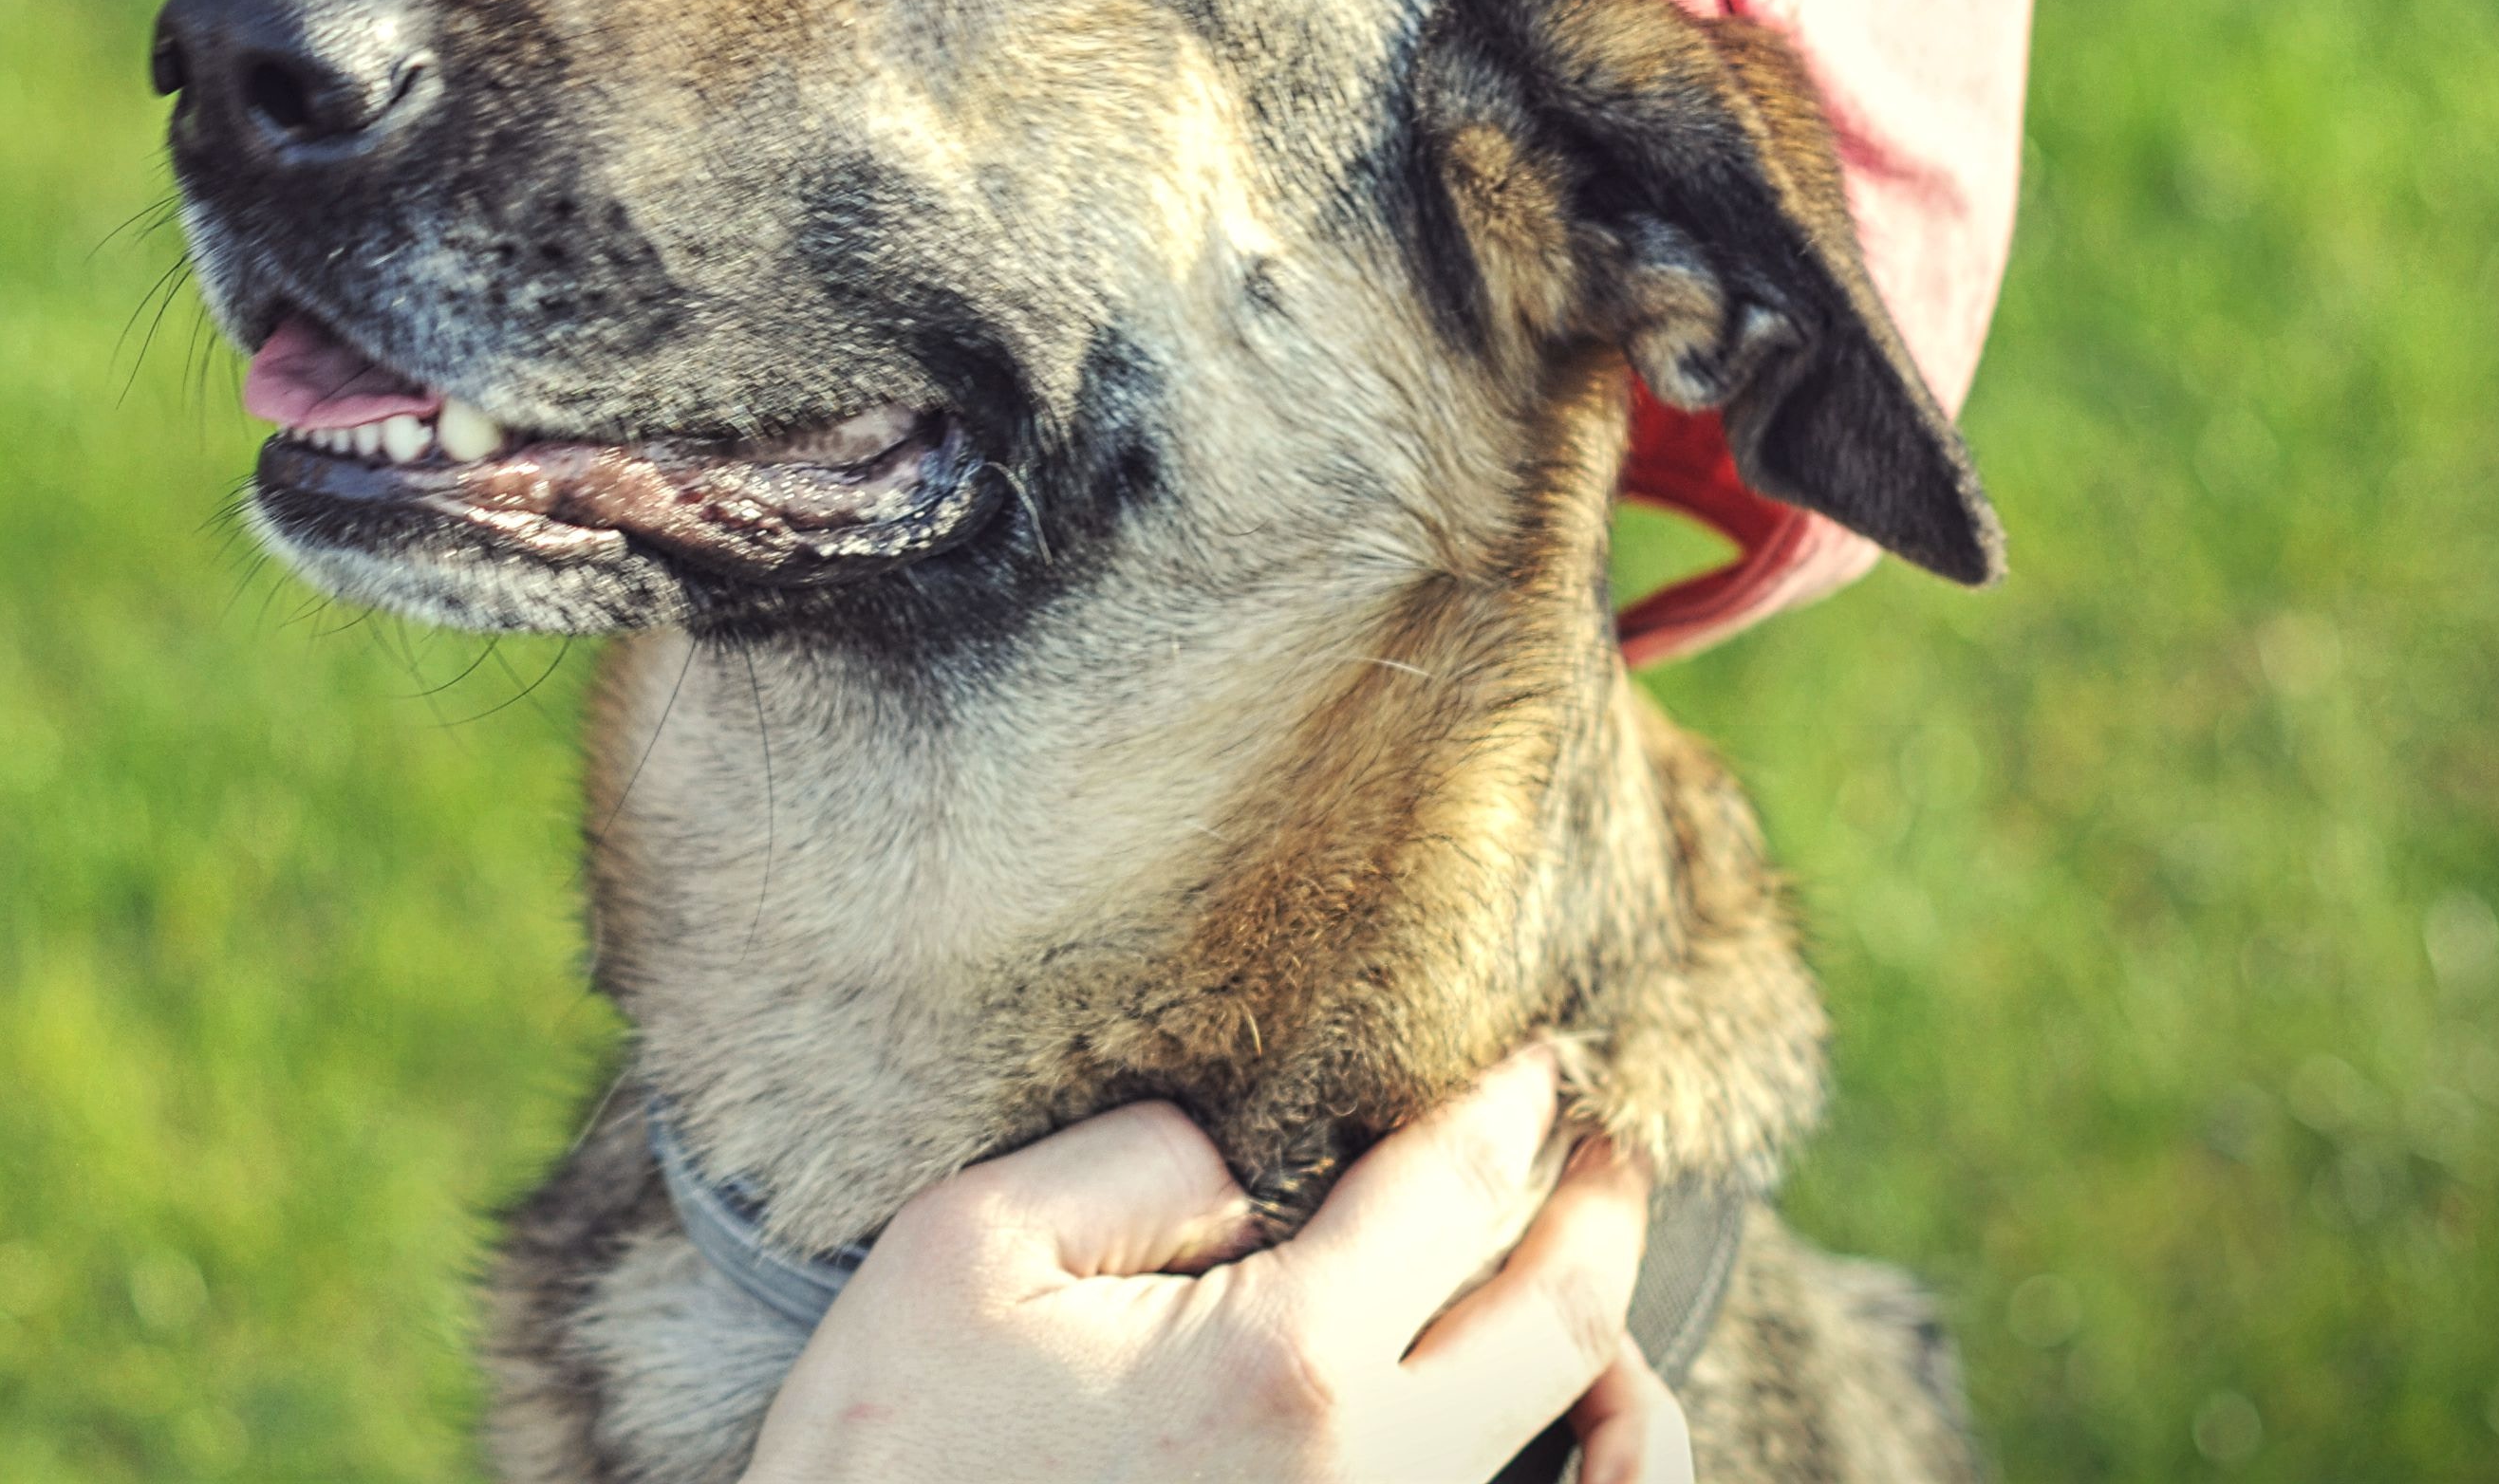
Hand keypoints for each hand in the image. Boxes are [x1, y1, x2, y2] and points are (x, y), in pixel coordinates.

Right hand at [742, 1049, 1694, 1483]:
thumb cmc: (894, 1449)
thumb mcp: (971, 1249)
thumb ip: (1133, 1164)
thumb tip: (1243, 1158)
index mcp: (1287, 1363)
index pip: (1456, 1196)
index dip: (1509, 1108)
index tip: (1538, 1056)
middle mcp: (1367, 1473)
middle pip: (1562, 1327)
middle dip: (1595, 1212)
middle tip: (1604, 1139)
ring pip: (1569, 1443)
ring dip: (1599, 1339)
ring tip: (1585, 1264)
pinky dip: (1580, 1463)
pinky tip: (1565, 1419)